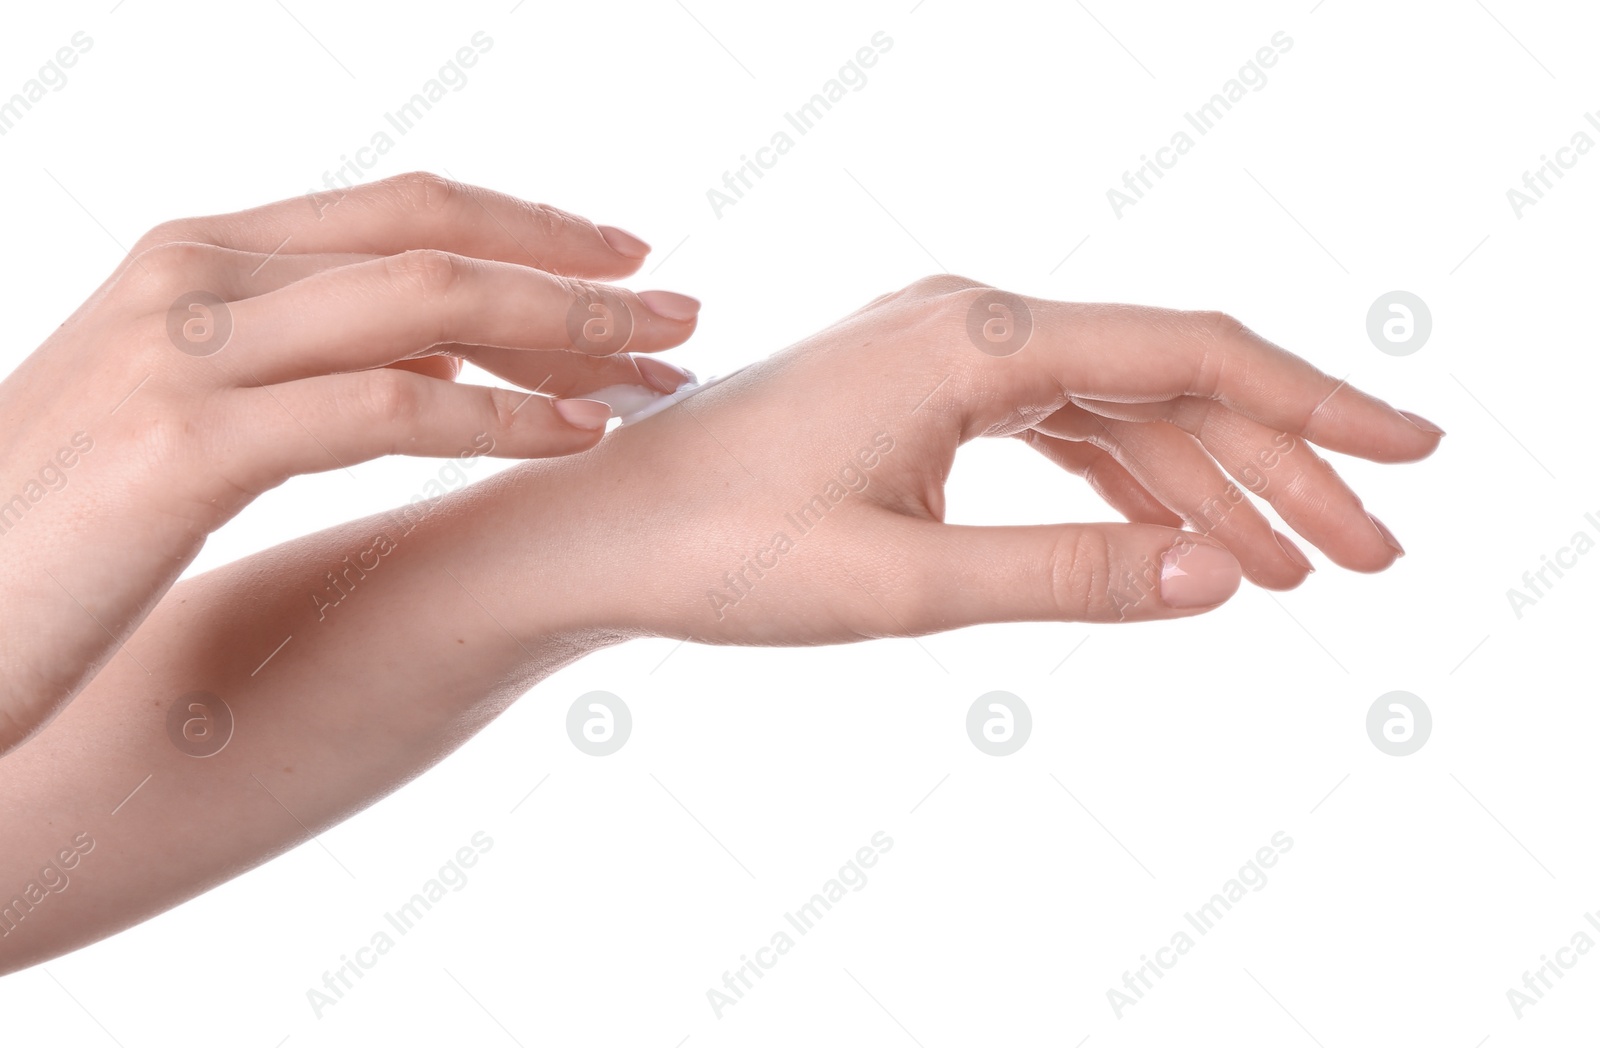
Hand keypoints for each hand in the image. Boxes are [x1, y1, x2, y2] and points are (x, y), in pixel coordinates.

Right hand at [0, 172, 697, 754]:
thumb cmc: (59, 529)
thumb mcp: (190, 414)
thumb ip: (311, 366)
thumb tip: (451, 364)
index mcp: (195, 252)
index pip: (402, 208)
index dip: (530, 228)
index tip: (622, 263)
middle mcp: (191, 270)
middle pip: (435, 237)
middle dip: (574, 273)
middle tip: (679, 314)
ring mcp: (184, 348)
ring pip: (428, 305)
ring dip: (566, 334)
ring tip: (661, 371)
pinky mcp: (188, 445)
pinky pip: (391, 409)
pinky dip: (504, 419)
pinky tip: (581, 438)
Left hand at [518, 276, 1440, 642]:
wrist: (598, 531)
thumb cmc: (719, 549)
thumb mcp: (899, 582)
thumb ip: (1063, 577)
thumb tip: (1220, 581)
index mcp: (975, 340)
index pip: (1188, 355)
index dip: (1312, 409)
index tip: (1408, 457)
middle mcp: (973, 323)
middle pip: (1171, 382)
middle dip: (1281, 468)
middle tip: (1373, 554)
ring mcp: (949, 354)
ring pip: (1122, 410)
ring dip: (1213, 486)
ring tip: (1300, 569)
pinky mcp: (926, 394)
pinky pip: (1062, 430)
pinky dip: (1130, 487)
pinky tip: (1182, 542)